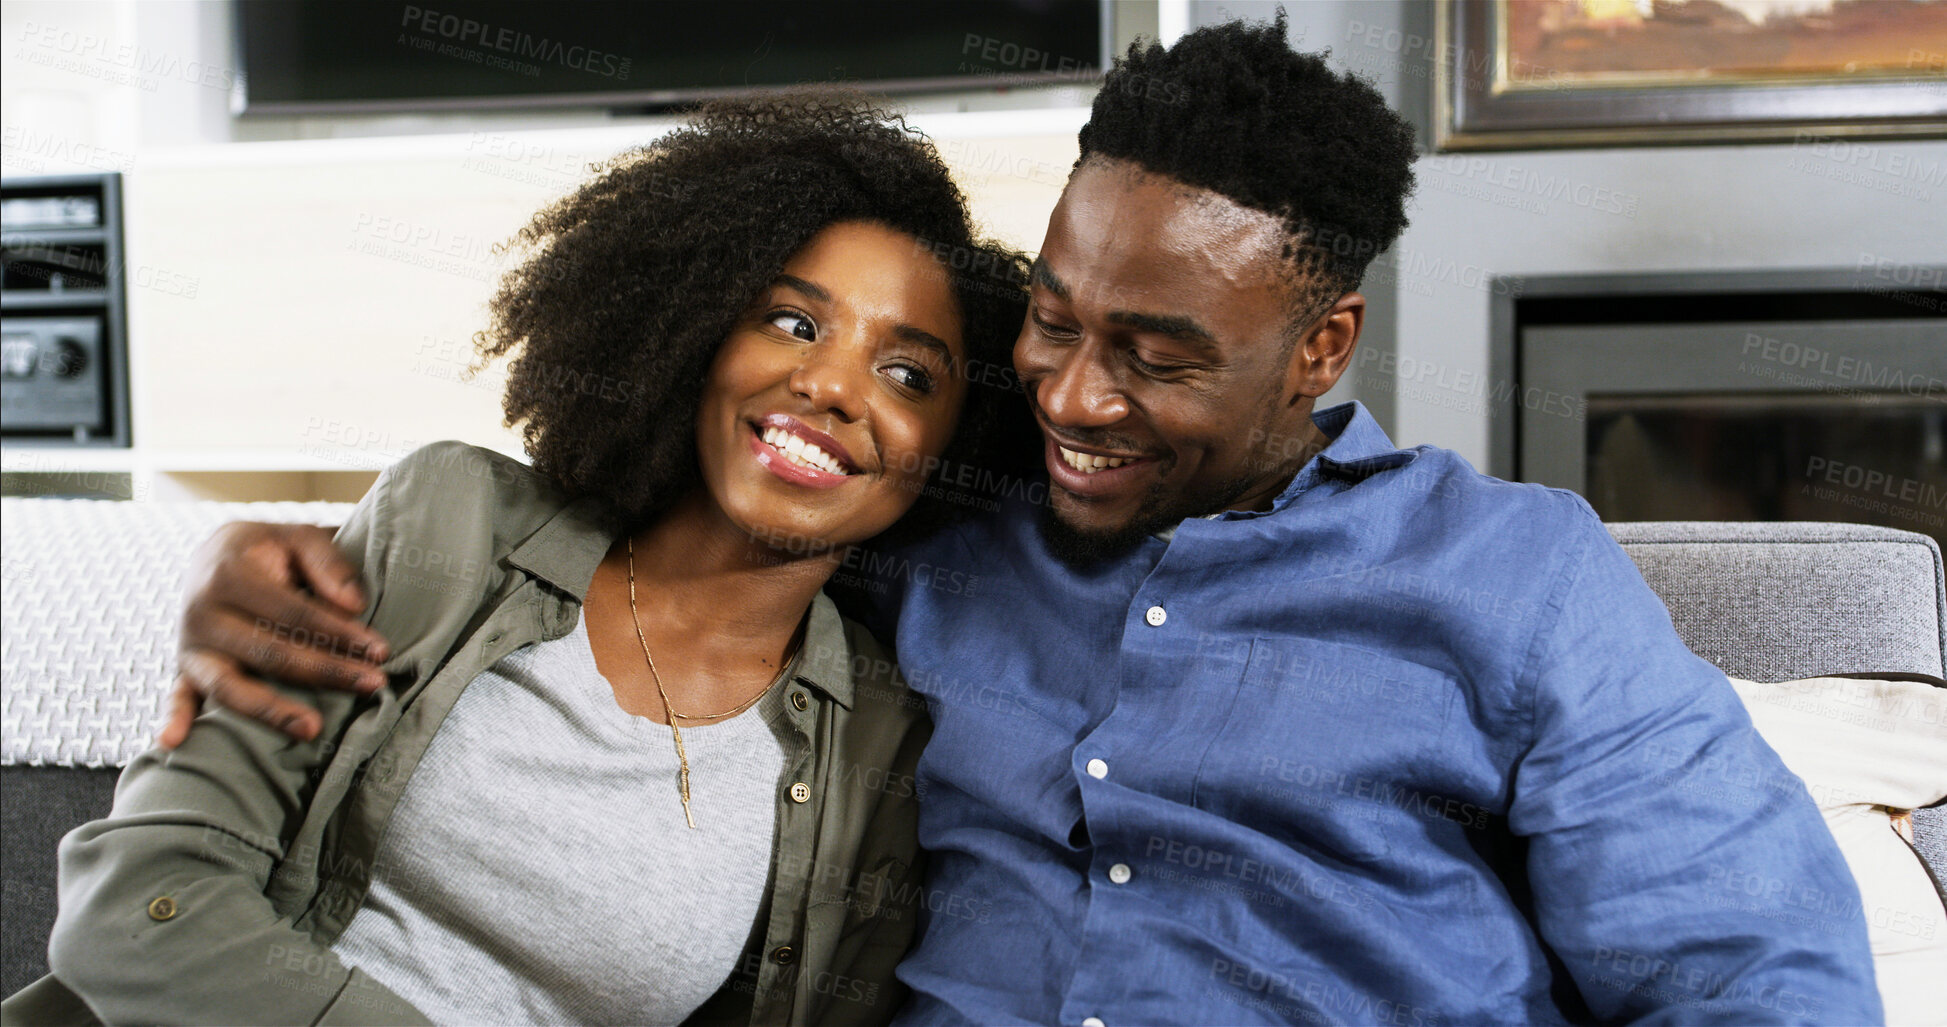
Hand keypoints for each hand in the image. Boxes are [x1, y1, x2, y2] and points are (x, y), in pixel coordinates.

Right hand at [160, 522, 391, 748]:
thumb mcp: (299, 537)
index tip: (379, 650)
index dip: (339, 633)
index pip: (293, 613)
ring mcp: (191, 645)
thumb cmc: (270, 550)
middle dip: (325, 671)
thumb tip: (354, 606)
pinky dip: (174, 718)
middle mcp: (202, 613)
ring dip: (272, 711)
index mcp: (228, 575)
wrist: (217, 555)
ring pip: (229, 686)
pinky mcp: (185, 667)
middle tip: (373, 683)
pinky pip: (178, 696)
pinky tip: (174, 742)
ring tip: (312, 729)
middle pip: (269, 653)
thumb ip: (328, 563)